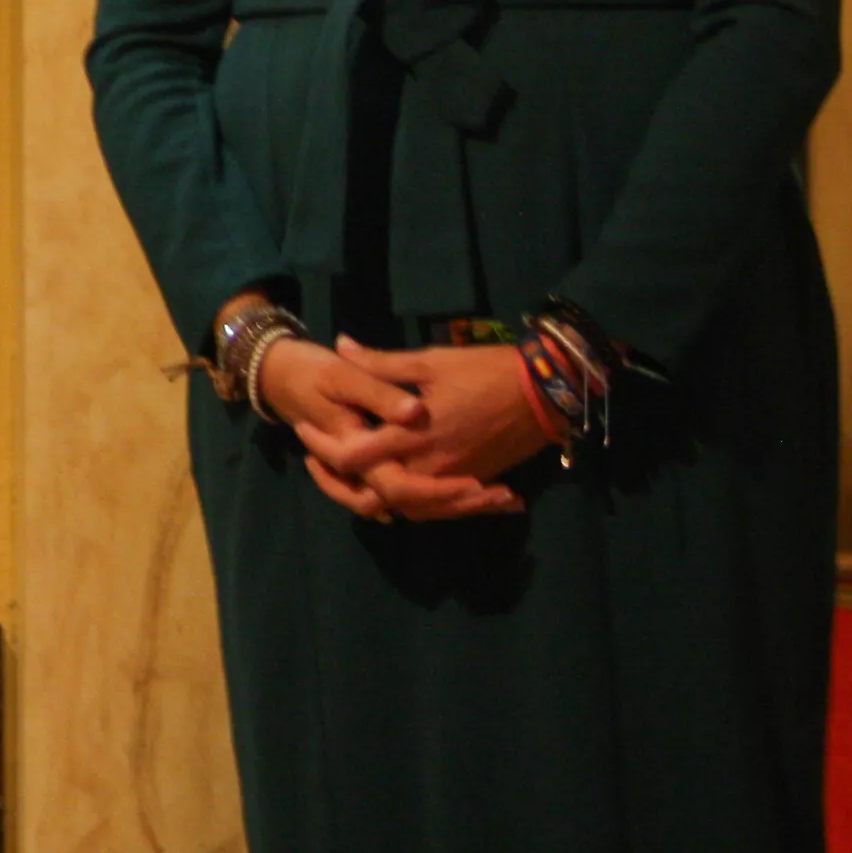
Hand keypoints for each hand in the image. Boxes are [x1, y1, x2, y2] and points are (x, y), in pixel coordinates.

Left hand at [306, 338, 551, 516]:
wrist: (546, 394)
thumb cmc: (485, 371)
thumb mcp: (430, 361)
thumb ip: (380, 363)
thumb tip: (341, 344)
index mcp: (413, 435)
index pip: (354, 457)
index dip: (323, 448)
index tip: (305, 428)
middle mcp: (430, 467)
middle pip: (374, 494)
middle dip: (342, 483)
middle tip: (319, 461)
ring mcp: (453, 481)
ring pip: (405, 508)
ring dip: (375, 498)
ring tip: (350, 475)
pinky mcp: (473, 484)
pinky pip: (434, 507)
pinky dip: (412, 502)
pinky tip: (395, 486)